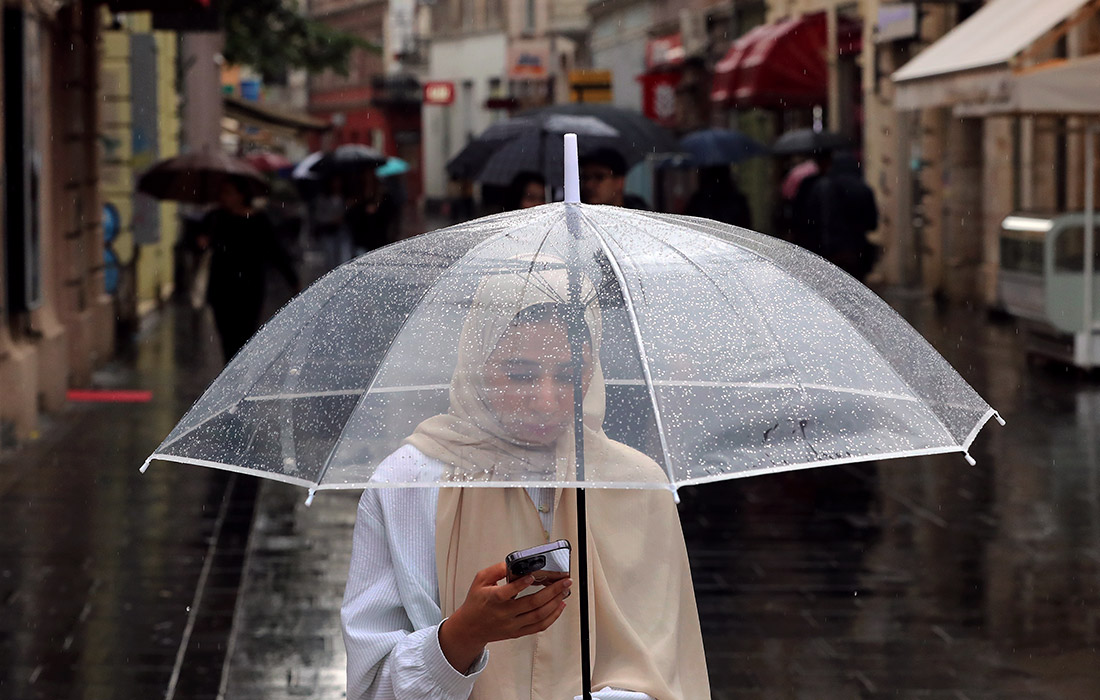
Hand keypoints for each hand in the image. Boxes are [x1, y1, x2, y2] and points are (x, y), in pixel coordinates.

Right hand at [439, 561, 570, 671]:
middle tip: (564, 581)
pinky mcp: (518, 632)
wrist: (470, 628)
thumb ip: (496, 570)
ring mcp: (513, 625)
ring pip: (538, 616)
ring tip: (564, 591)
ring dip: (555, 603)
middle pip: (532, 604)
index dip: (521, 584)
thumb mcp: (480, 580)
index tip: (533, 576)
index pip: (508, 592)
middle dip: (552, 591)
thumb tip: (513, 563)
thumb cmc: (476, 602)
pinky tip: (559, 606)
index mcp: (493, 599)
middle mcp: (505, 614)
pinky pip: (539, 627)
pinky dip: (552, 617)